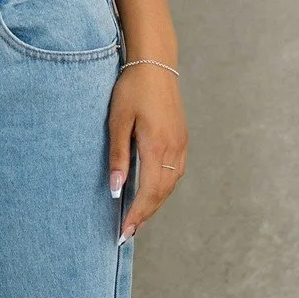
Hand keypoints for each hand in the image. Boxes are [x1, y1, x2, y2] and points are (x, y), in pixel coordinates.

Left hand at [109, 64, 187, 239]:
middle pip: (162, 193)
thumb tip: (117, 189)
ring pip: (170, 184)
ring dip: (155, 203)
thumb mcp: (118, 122)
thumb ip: (118, 156)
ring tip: (138, 218)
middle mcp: (174, 149)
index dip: (137, 213)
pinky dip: (163, 188)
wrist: (155, 64)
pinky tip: (152, 193)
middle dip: (145, 214)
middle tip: (128, 233)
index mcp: (157, 146)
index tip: (125, 231)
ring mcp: (181, 144)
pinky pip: (175, 172)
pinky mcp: (181, 139)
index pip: (148, 191)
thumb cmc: (132, 90)